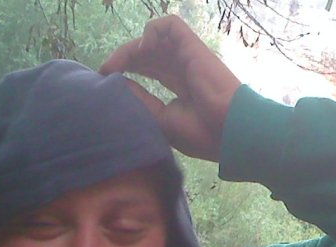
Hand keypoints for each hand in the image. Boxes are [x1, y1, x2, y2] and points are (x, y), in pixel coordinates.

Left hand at [100, 16, 241, 161]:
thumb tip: (115, 80)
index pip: (148, 68)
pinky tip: (144, 50)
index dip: (126, 68)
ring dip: (131, 47)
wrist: (229, 131)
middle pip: (147, 53)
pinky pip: (170, 25)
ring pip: (153, 38)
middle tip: (106, 71)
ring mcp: (187, 56)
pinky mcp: (192, 46)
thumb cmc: (201, 132)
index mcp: (179, 87)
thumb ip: (139, 98)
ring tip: (119, 64)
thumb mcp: (160, 119)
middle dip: (123, 58)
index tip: (106, 80)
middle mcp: (182, 68)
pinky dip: (152, 31)